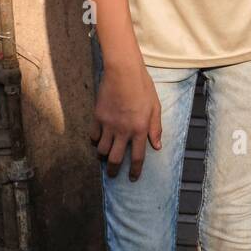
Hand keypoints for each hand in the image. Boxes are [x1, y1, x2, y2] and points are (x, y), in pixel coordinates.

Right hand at [91, 57, 161, 180]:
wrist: (123, 73)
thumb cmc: (143, 87)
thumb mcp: (155, 107)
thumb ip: (155, 128)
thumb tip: (157, 146)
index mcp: (140, 129)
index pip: (137, 156)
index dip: (135, 170)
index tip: (132, 178)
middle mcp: (123, 131)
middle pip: (115, 158)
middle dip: (113, 171)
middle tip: (113, 175)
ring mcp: (108, 125)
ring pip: (101, 150)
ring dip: (102, 156)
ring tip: (104, 157)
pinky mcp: (97, 117)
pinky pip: (93, 135)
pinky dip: (94, 141)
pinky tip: (97, 141)